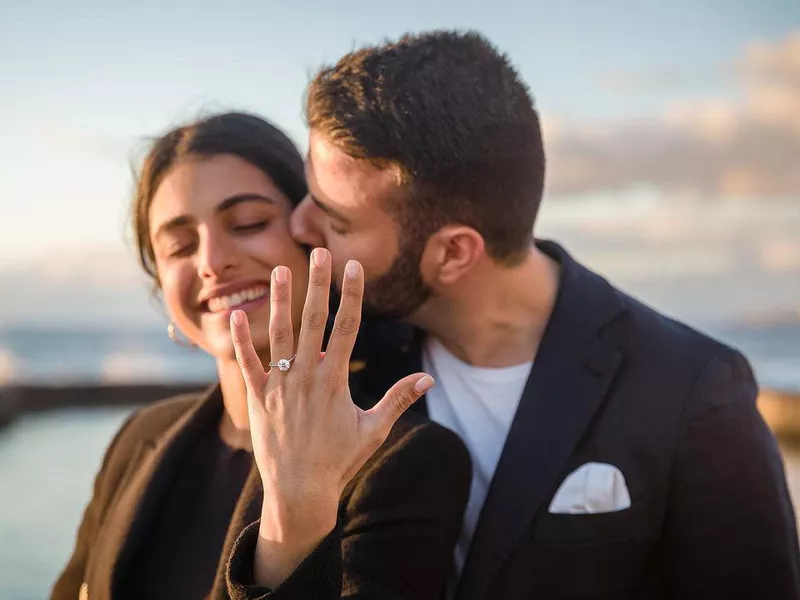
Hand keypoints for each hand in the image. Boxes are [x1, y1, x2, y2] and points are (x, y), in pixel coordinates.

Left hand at [230, 247, 433, 587]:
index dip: (351, 295)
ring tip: (278, 270)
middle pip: (313, 320)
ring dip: (278, 301)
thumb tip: (428, 380)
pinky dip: (240, 340)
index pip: (346, 327)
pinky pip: (246, 364)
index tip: (354, 267)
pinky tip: (234, 314)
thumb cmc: (340, 461)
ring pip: (278, 334)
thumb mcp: (374, 430)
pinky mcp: (257, 398)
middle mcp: (305, 376)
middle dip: (318, 284)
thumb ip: (398, 399)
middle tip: (319, 252)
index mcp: (334, 380)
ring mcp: (279, 385)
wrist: (300, 492)